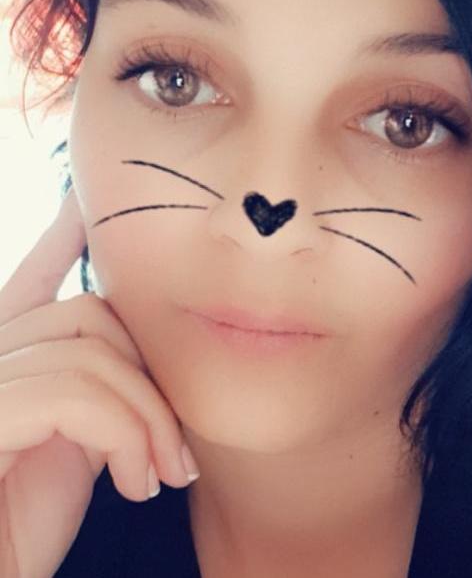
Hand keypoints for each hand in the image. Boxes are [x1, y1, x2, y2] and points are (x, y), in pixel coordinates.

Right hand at [0, 188, 195, 577]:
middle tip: (177, 451)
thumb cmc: (28, 527)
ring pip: (90, 354)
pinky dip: (124, 435)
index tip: (78, 207)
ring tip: (160, 475)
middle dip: (148, 377)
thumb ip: (93, 393)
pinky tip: (135, 485)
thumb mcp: (77, 448)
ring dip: (147, 419)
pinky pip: (73, 395)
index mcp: (9, 363)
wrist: (0, 576)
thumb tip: (129, 358)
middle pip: (89, 315)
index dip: (55, 241)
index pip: (30, 284)